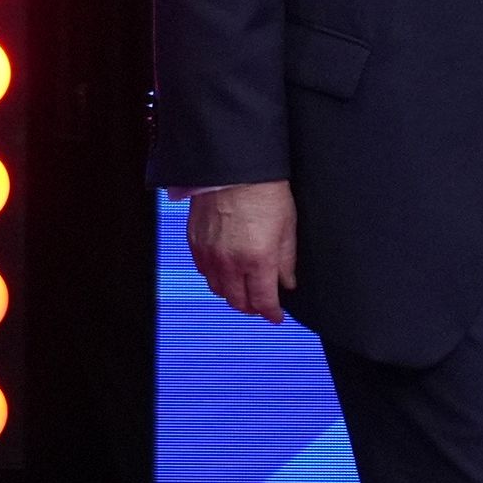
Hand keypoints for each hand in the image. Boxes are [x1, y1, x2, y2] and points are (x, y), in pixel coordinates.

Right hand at [188, 180, 298, 322]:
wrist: (233, 166)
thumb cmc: (264, 191)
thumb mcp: (287, 226)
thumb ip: (287, 260)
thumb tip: (288, 282)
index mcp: (257, 260)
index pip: (263, 301)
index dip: (271, 313)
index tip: (276, 316)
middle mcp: (230, 263)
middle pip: (238, 302)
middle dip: (252, 307)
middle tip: (261, 303)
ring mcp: (209, 254)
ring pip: (218, 290)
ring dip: (232, 294)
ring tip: (244, 288)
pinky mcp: (195, 243)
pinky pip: (203, 272)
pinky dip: (215, 277)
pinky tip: (225, 271)